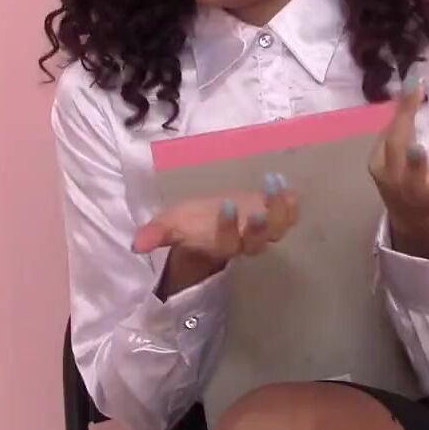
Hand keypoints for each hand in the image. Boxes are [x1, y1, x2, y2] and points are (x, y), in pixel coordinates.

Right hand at [132, 173, 297, 263]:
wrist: (212, 223)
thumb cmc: (191, 223)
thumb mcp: (171, 225)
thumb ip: (156, 234)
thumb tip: (135, 244)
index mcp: (220, 245)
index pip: (227, 242)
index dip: (228, 227)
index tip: (225, 204)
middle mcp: (245, 243)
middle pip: (258, 243)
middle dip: (259, 229)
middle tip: (259, 212)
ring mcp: (264, 232)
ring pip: (278, 229)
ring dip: (280, 209)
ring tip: (274, 184)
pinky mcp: (275, 219)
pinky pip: (289, 218)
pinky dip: (292, 207)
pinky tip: (291, 190)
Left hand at [369, 76, 428, 255]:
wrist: (409, 214)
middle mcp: (410, 191)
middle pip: (411, 171)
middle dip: (415, 157)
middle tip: (421, 133)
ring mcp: (387, 178)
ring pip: (394, 143)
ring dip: (404, 115)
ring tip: (415, 85)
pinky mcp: (373, 163)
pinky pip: (386, 134)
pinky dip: (397, 115)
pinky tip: (409, 93)